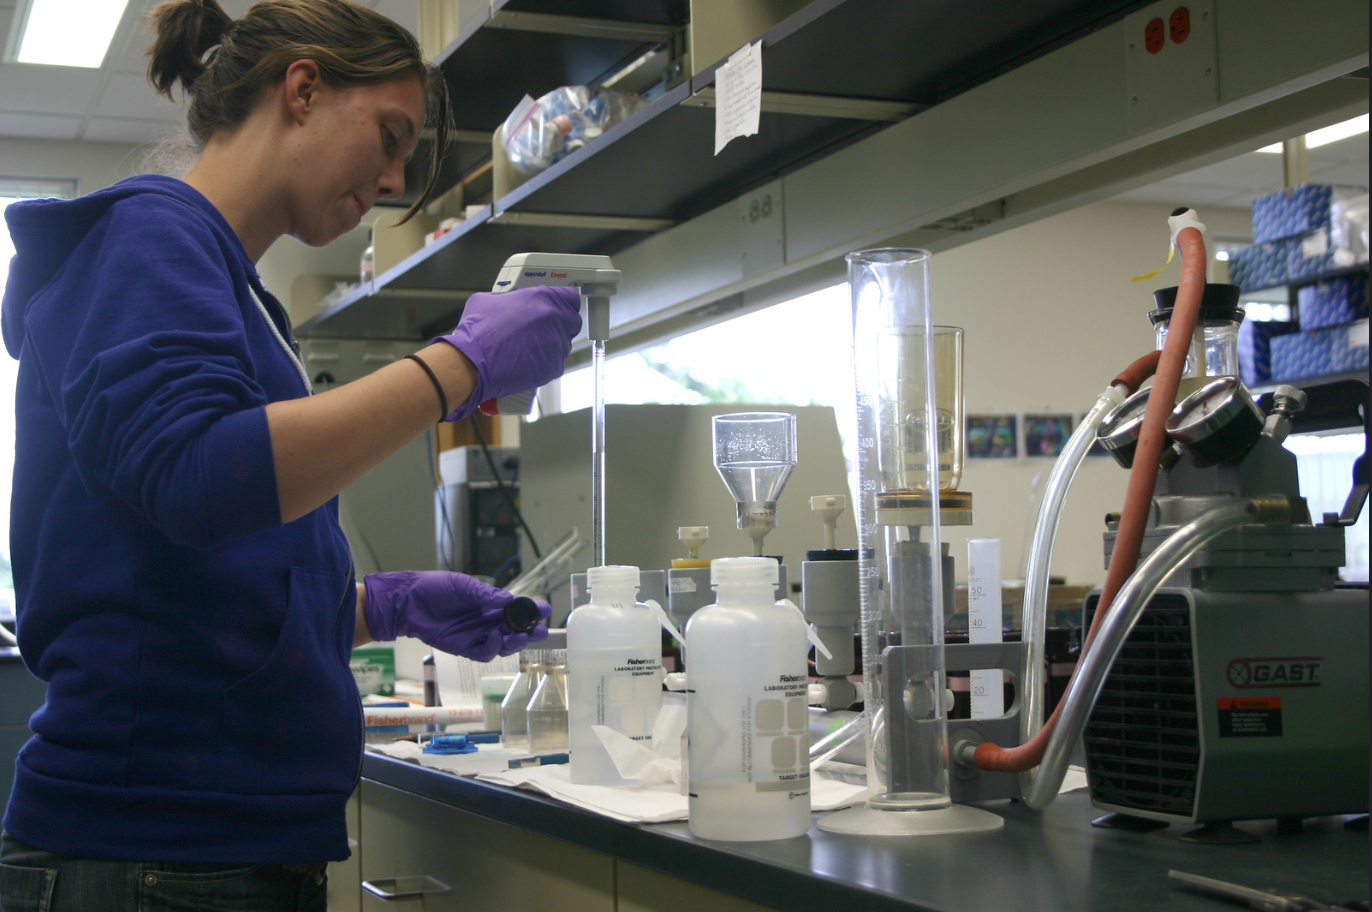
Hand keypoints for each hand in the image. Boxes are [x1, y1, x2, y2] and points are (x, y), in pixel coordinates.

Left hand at [363, 571, 550, 661]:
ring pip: (504, 644)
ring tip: (521, 636)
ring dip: (515, 642)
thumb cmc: (434, 588)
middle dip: (530, 631)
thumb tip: (509, 599)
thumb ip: (485, 594)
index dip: (531, 609)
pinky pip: (484, 653)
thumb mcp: (462, 586)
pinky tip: (494, 638)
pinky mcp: (464, 648)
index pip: (517, 608)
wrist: (408, 603)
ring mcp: (476, 635)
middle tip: (540, 631)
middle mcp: (487, 620)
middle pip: (515, 630)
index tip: (544, 609)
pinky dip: (493, 648)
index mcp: (490, 603)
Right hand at [437, 286, 581, 420]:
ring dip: (551, 344)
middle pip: (572, 321)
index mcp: (541, 298)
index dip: (563, 302)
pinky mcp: (553, 366)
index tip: (559, 307)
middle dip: (560, 324)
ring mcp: (556, 344)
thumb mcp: (489, 300)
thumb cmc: (478, 333)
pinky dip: (545, 362)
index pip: (569, 297)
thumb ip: (508, 298)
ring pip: (564, 343)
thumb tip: (510, 301)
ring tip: (528, 347)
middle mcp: (554, 319)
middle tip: (542, 328)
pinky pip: (556, 362)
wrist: (474, 362)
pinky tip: (527, 360)